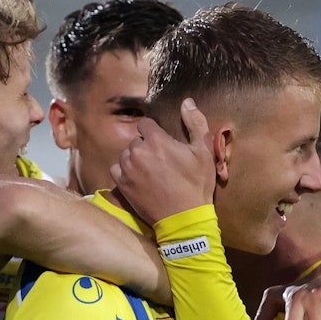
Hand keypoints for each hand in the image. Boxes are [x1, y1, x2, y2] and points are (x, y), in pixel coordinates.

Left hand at [110, 98, 214, 225]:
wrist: (183, 219)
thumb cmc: (196, 185)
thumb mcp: (204, 152)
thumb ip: (195, 123)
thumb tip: (187, 101)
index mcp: (157, 140)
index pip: (145, 124)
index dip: (154, 133)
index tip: (162, 144)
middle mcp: (138, 151)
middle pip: (136, 140)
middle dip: (146, 147)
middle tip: (160, 163)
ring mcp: (128, 168)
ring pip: (126, 155)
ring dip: (135, 160)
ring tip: (150, 173)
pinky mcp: (122, 184)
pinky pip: (116, 169)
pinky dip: (125, 172)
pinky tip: (138, 180)